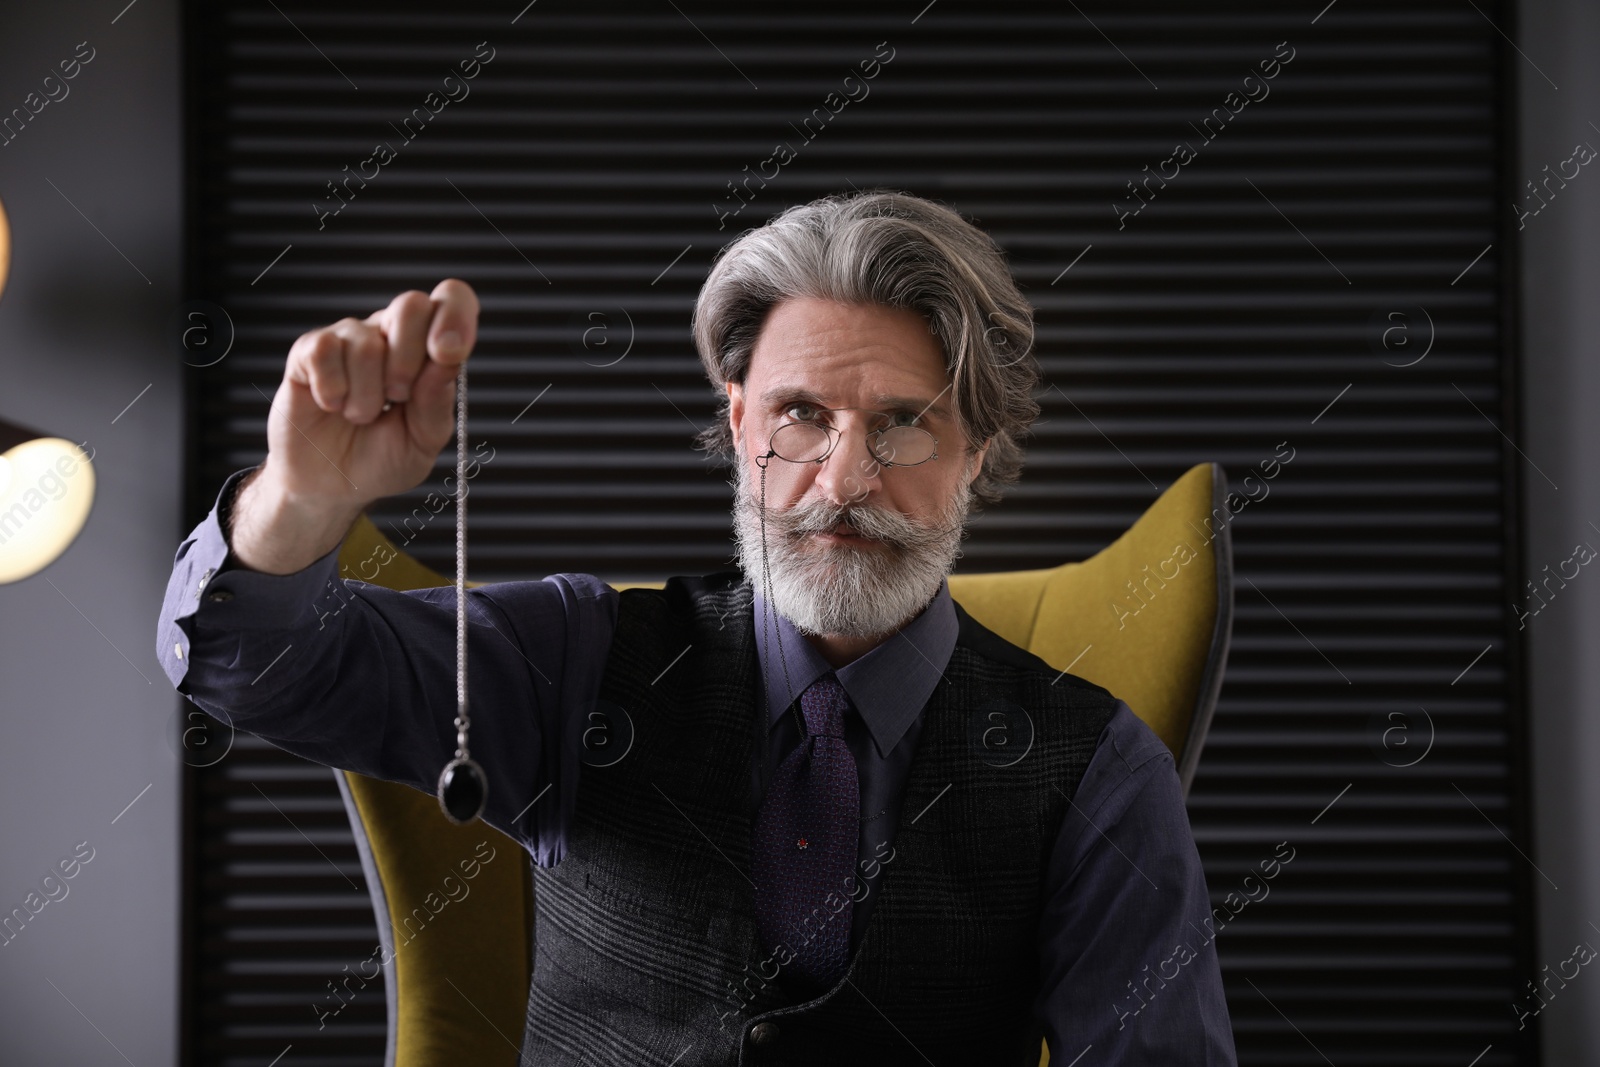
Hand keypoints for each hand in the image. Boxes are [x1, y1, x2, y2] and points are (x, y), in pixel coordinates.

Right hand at [262, 279, 478, 510]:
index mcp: (428, 347)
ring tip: (361, 415)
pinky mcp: (309, 351)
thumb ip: (437, 401)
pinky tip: (332, 406)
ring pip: (366, 342)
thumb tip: (448, 357)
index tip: (447, 353)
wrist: (332, 487)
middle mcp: (390, 333)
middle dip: (409, 362)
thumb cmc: (383, 459)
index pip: (452, 299)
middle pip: (410, 305)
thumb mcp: (423, 440)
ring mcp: (349, 338)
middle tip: (397, 398)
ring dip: (366, 395)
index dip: (455, 316)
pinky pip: (324, 351)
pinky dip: (333, 391)